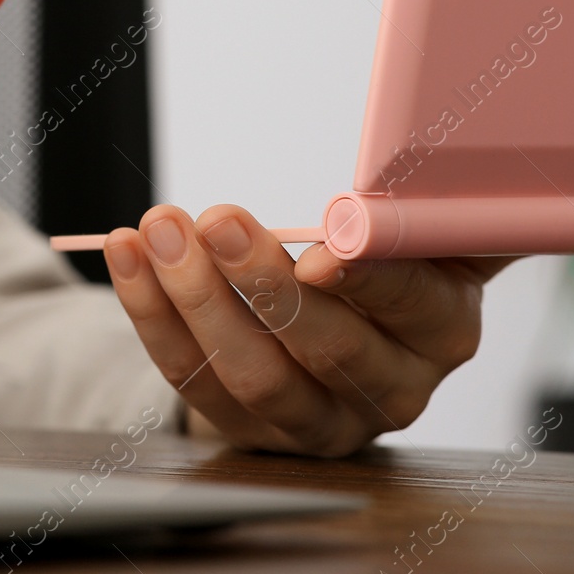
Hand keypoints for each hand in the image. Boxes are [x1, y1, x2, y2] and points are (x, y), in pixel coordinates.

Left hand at [103, 204, 514, 456]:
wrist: (338, 336)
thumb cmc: (383, 262)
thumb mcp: (421, 231)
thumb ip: (426, 199)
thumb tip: (437, 143)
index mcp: (444, 330)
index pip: (412, 304)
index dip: (367, 280)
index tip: (320, 249)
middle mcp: (392, 391)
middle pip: (329, 348)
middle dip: (266, 282)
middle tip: (218, 221)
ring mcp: (319, 422)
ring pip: (253, 372)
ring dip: (198, 297)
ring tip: (161, 230)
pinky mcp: (251, 431)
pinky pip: (191, 377)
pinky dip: (152, 314)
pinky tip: (129, 255)